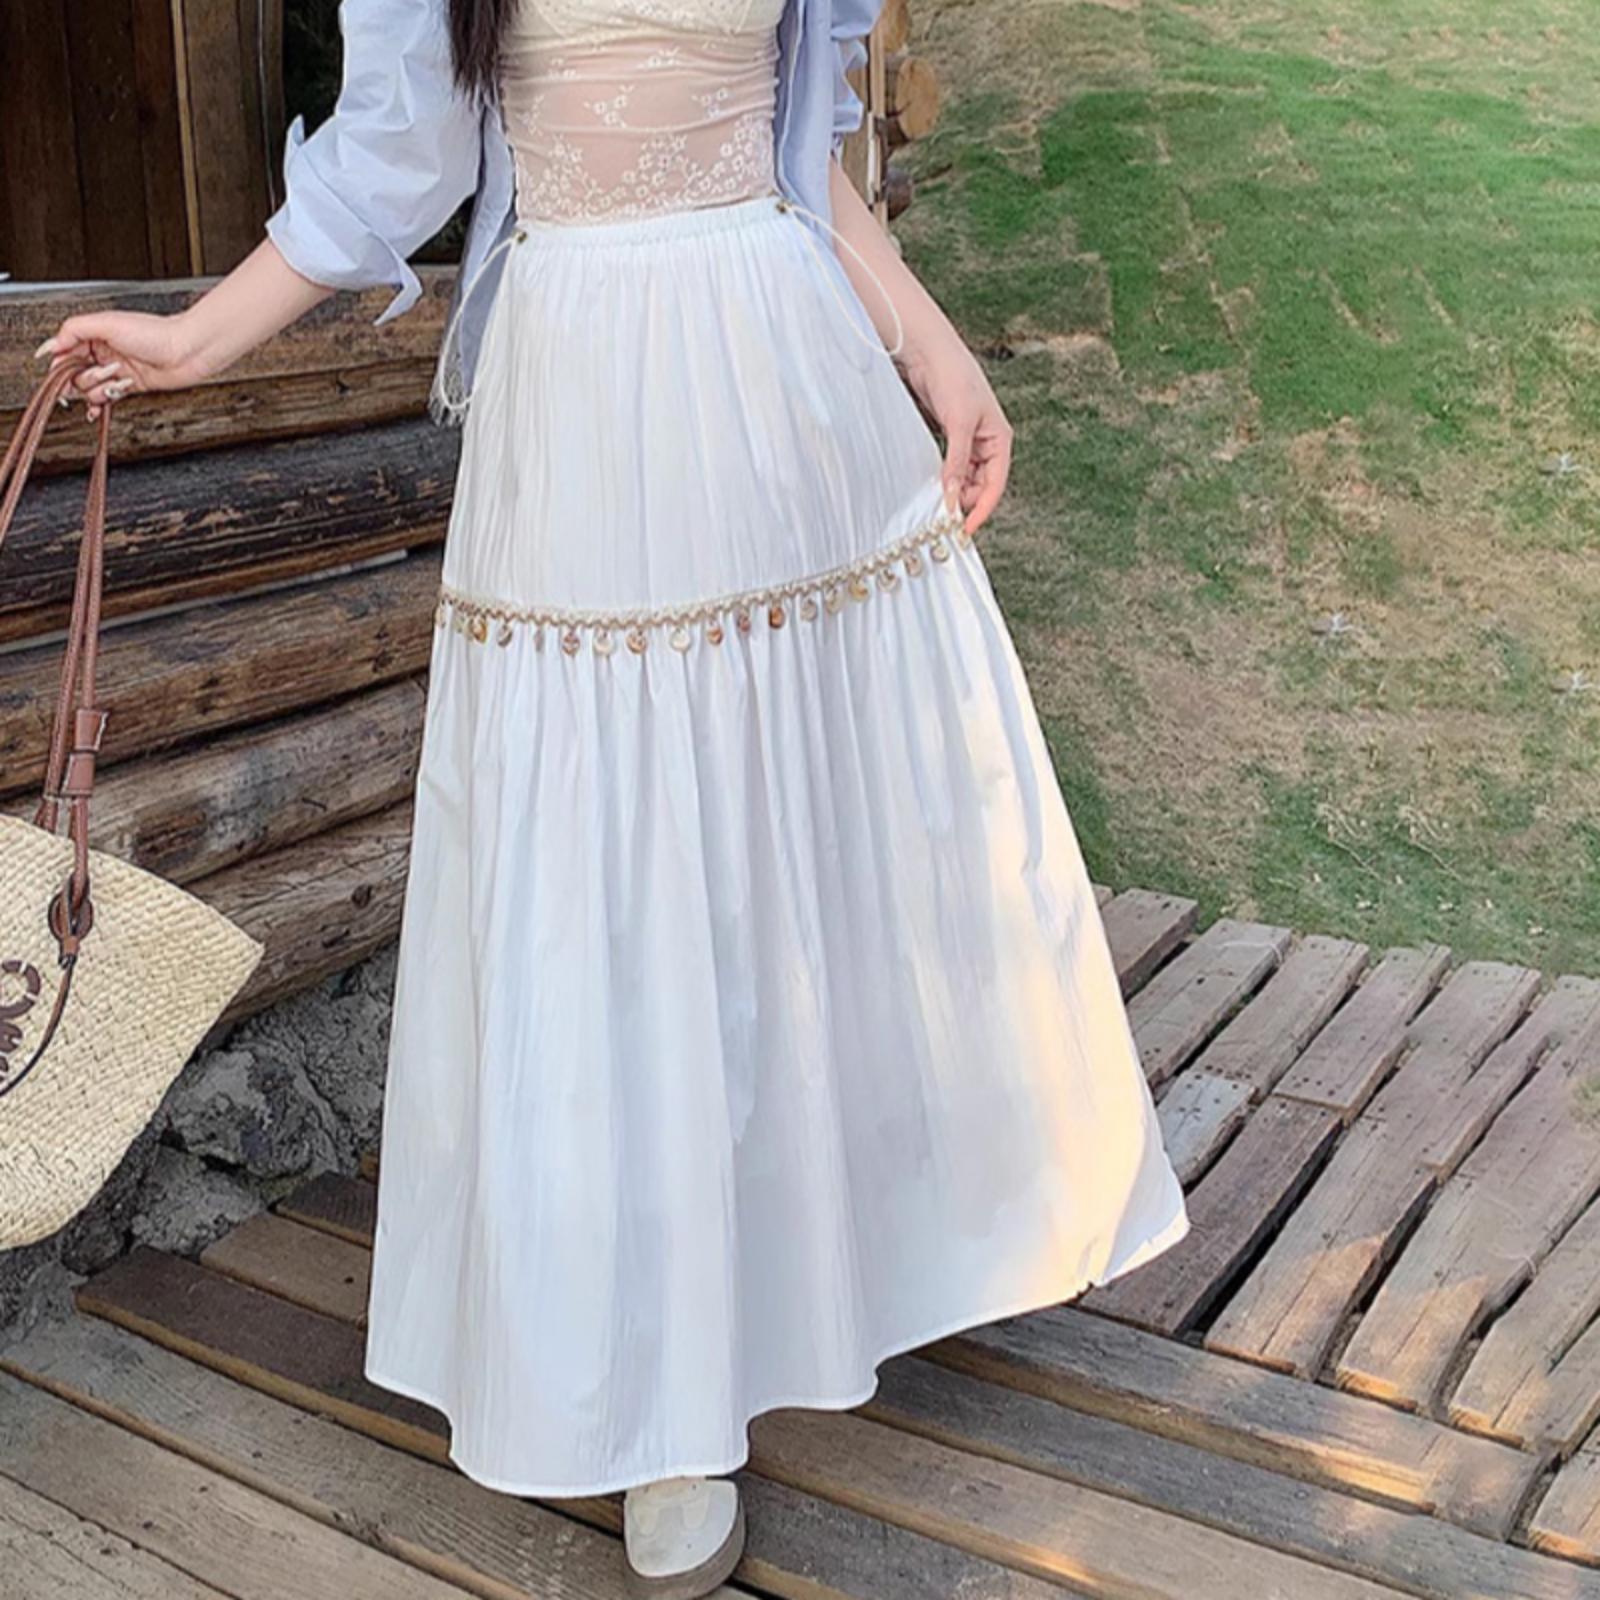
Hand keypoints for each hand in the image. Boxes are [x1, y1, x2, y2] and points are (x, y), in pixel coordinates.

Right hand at [36, 309, 207, 420]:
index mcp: (94, 334)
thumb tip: (52, 344)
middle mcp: (103, 352)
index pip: (64, 352)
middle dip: (83, 377)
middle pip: (74, 372)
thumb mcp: (107, 323)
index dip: (60, 364)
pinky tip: (96, 409)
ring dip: (98, 389)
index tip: (58, 374)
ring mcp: (116, 370)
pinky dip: (100, 404)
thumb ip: (74, 329)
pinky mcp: (129, 386)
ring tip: (116, 380)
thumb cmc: (155, 333)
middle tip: (100, 374)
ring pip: (89, 388)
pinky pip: (106, 398)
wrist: (187, 351)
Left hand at [903, 333, 1013, 536]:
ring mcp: (967, 441)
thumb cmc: (953, 378)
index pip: (995, 484)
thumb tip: (953, 496)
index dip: (982, 508)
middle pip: (980, 485)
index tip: (964, 528)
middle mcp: (986, 443)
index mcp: (999, 439)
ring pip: (964, 478)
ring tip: (935, 503)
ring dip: (952, 491)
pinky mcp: (949, 438)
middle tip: (942, 516)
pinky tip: (931, 487)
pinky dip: (942, 479)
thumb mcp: (958, 423)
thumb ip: (957, 462)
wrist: (929, 352)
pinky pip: (950, 467)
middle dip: (964, 501)